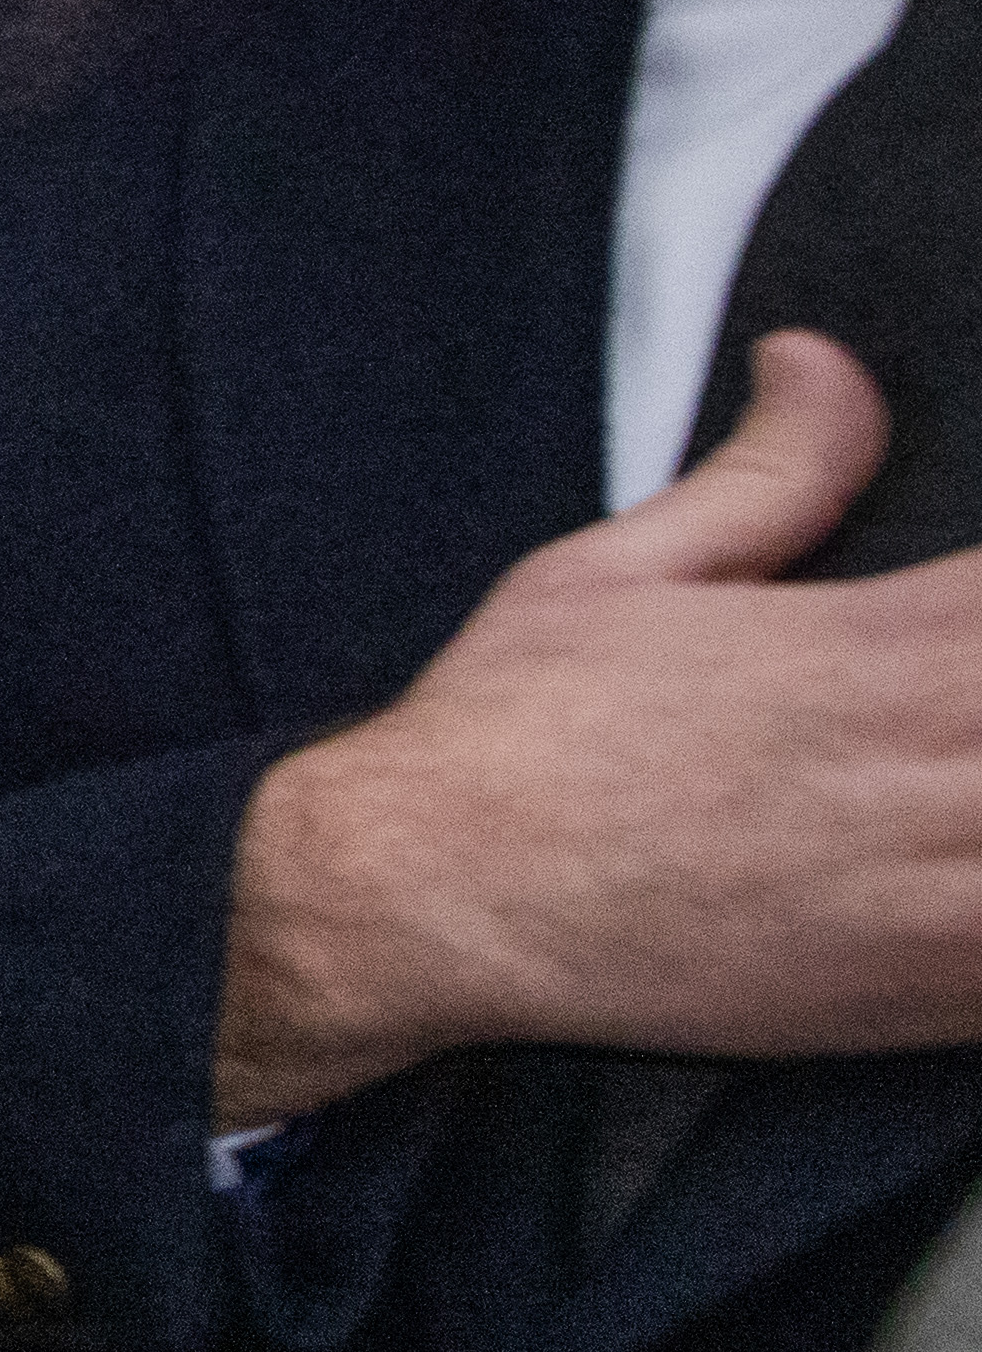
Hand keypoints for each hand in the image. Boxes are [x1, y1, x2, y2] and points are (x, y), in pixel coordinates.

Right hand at [221, 335, 981, 1114]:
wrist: (423, 900)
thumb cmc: (507, 737)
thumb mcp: (617, 566)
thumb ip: (772, 469)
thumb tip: (820, 361)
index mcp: (889, 643)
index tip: (956, 625)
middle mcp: (941, 757)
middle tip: (949, 716)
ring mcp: (947, 886)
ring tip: (956, 785)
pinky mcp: (933, 990)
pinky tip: (959, 873)